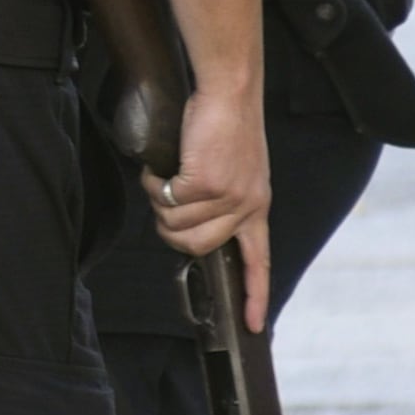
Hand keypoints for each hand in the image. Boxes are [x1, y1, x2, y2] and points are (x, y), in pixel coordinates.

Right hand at [149, 78, 271, 330]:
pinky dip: (155, 182)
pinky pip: (166, 199)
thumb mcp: (237, 169)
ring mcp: (228, 196)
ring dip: (160, 202)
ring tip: (166, 176)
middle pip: (196, 247)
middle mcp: (247, 206)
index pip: (259, 261)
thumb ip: (222, 199)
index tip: (255, 325)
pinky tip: (163, 166)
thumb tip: (187, 221)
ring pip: (176, 224)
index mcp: (257, 206)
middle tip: (165, 200)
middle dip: (170, 229)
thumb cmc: (225, 122)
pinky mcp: (207, 182)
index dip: (255, 296)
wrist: (229, 89)